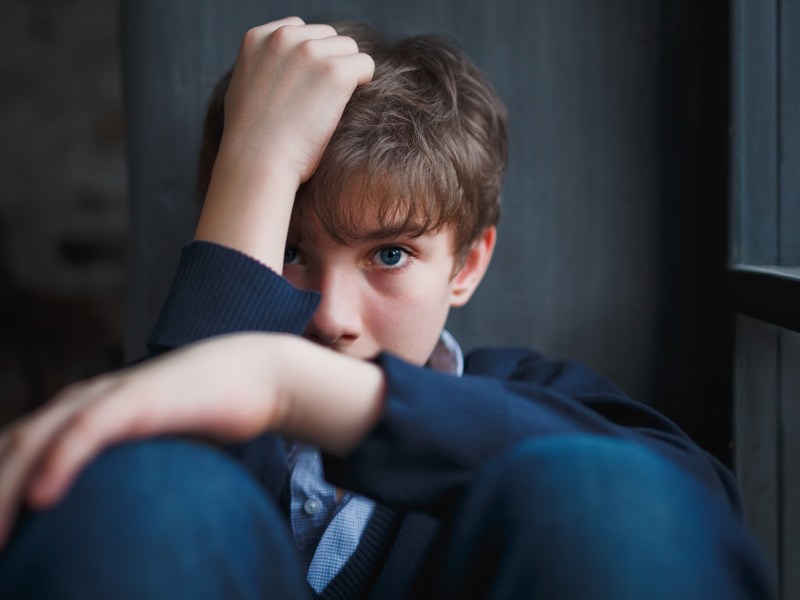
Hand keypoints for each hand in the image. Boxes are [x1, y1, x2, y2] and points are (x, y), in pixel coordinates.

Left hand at [0, 333, 383, 548]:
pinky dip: (61, 459)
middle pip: (9, 450)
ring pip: (35, 440)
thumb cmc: (202, 417)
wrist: (254, 376)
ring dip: (3, 487)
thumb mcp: (149, 451)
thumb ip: (120, 475)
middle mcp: (80, 403)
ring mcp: (107, 397)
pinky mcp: (140, 397)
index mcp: (77, 416)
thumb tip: (108, 528)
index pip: (12, 453)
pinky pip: (90, 428)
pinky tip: (42, 496)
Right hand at [223, 16, 373, 184]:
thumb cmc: (252, 138)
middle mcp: (283, 37)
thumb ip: (265, 65)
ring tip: (329, 106)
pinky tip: (344, 106)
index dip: (309, 58)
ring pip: (349, 48)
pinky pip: (365, 64)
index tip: (306, 85)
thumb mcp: (244, 87)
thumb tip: (286, 66)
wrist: (258, 161)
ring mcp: (310, 52)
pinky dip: (363, 83)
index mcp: (258, 37)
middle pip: (328, 37)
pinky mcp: (334, 71)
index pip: (300, 29)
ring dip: (347, 73)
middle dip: (329, 63)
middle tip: (320, 100)